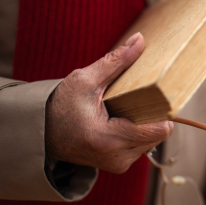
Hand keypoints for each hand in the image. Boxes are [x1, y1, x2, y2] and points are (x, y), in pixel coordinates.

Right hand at [45, 33, 173, 173]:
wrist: (42, 133)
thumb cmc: (61, 106)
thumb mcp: (85, 80)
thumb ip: (116, 61)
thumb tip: (140, 39)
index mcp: (109, 140)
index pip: (159, 130)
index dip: (163, 110)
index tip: (158, 94)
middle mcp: (118, 158)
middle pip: (159, 134)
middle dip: (152, 115)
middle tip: (138, 99)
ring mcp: (120, 164)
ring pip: (152, 140)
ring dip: (145, 124)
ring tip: (125, 110)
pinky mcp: (119, 165)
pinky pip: (142, 145)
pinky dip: (137, 132)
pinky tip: (122, 120)